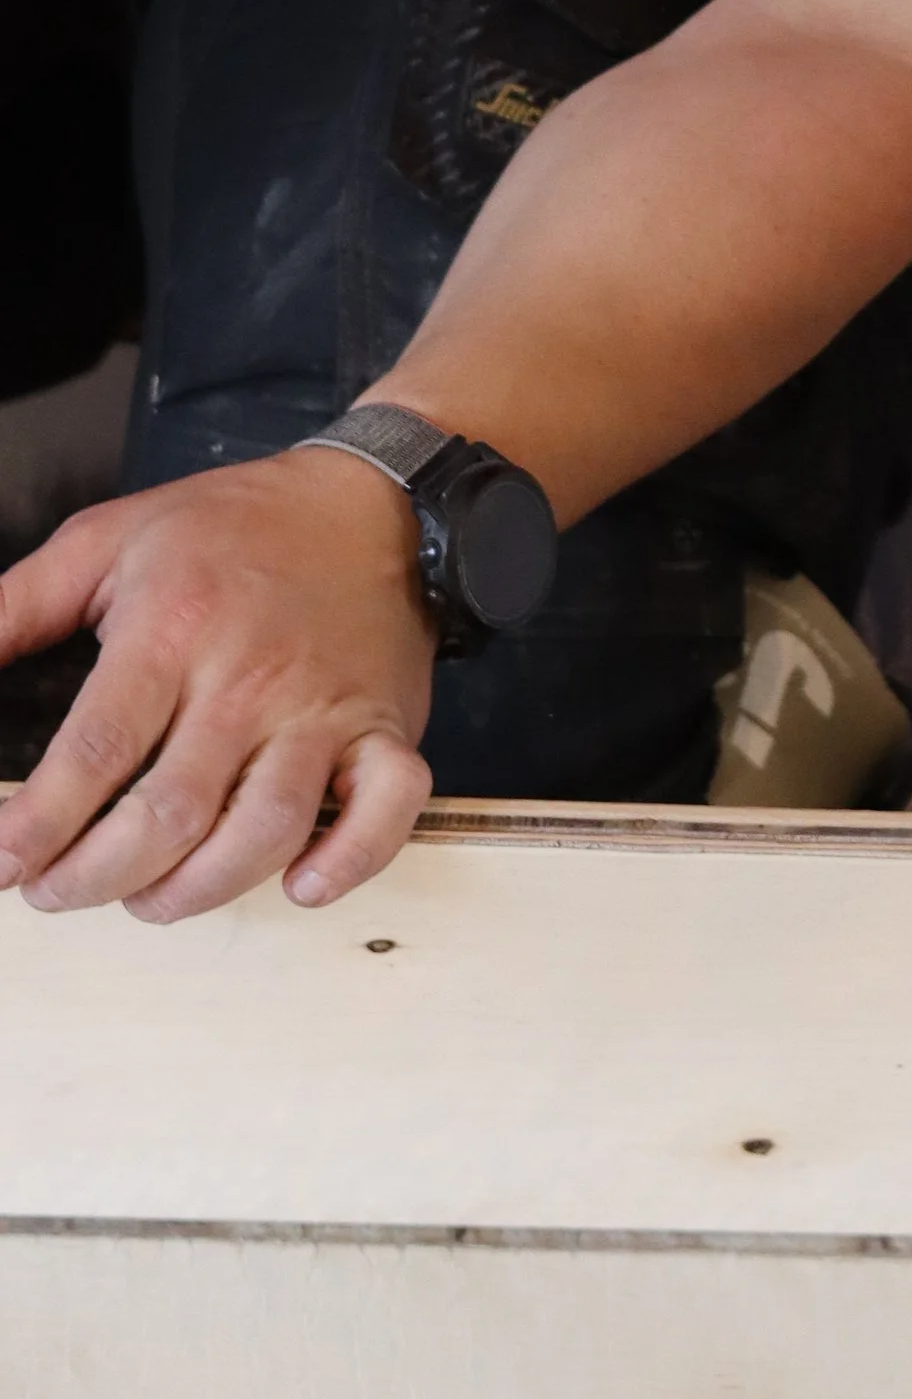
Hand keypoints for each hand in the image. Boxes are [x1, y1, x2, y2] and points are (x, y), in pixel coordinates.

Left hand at [0, 449, 436, 921]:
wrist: (368, 502)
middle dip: (95, 876)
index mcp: (176, 625)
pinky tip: (300, 884)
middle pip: (172, 813)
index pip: (98, 750)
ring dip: (194, 889)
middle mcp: (251, 676)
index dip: (38, 825)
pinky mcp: (384, 729)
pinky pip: (386, 810)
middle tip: (55, 888)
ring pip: (264, 831)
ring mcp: (324, 708)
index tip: (1, 862)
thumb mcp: (105, 541)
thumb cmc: (234, 527)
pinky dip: (348, 862)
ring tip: (147, 895)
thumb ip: (15, 608)